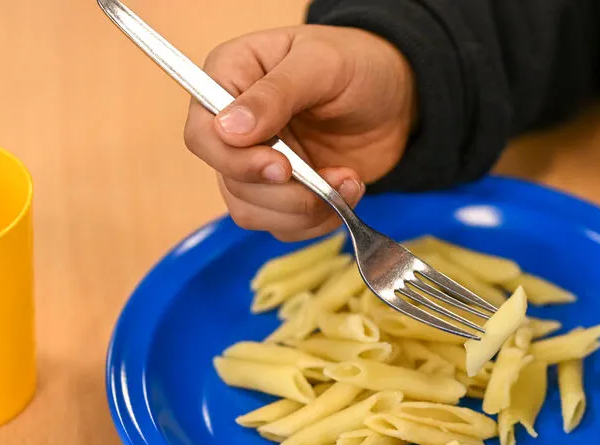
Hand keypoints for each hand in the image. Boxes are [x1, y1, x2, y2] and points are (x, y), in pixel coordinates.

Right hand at [184, 25, 415, 241]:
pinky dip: (318, 220)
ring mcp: (257, 163)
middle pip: (229, 181)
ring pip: (252, 212)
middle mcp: (234, 127)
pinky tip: (348, 192)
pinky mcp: (284, 193)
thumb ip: (276, 93)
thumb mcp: (322, 63)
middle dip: (284, 192)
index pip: (202, 134)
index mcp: (229, 79)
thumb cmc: (358, 62)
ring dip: (304, 210)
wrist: (397, 96)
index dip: (234, 160)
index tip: (280, 166)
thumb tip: (228, 129)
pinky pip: (283, 226)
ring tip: (348, 181)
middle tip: (331, 177)